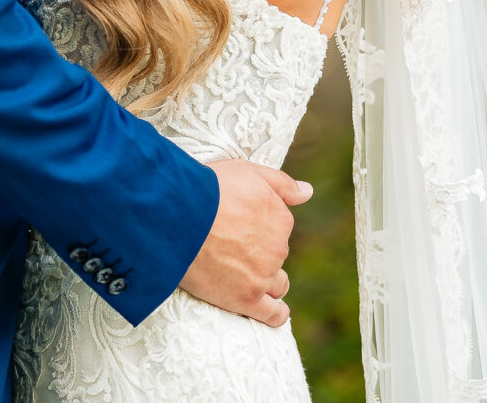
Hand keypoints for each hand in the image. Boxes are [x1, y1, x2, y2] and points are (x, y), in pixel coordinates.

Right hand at [179, 160, 312, 327]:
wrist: (179, 217)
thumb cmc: (209, 190)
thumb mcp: (249, 172)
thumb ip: (282, 184)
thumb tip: (308, 192)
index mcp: (281, 220)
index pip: (279, 228)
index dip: (260, 228)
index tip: (238, 226)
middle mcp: (278, 249)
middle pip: (275, 256)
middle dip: (260, 254)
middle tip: (230, 248)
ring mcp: (263, 276)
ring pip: (276, 284)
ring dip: (268, 282)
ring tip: (245, 279)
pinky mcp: (246, 299)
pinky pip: (272, 314)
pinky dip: (276, 314)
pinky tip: (274, 312)